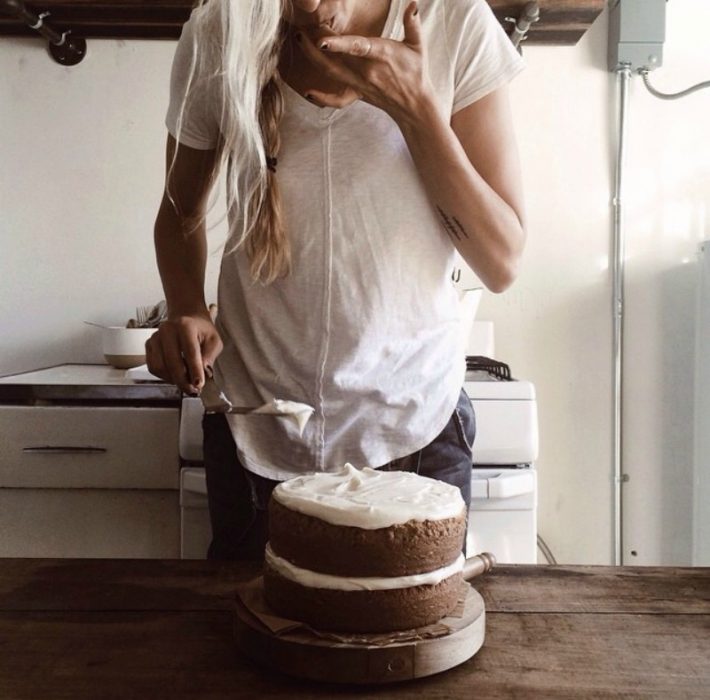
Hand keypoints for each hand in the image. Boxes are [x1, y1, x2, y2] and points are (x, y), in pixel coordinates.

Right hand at [145, 311, 222, 395]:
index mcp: (185, 325)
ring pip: (160, 367)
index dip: (195, 371)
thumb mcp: (214, 341)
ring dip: (173, 380)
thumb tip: (203, 373)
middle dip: (183, 380)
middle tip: (193, 390)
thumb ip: (209, 356)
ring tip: (186, 383)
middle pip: (172, 362)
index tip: (199, 385)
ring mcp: (155, 337)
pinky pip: (153, 367)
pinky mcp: (148, 345)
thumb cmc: (201, 331)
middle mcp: (167, 330)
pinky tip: (175, 376)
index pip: (190, 352)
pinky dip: (165, 376)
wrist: (186, 319)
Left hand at [297, 1, 433, 122]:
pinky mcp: (357, 94)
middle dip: (316, 45)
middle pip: (336, 59)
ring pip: (331, 73)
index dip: (339, 44)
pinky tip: (308, 92)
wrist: (414, 104)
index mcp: (381, 55)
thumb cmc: (416, 72)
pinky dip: (322, 99)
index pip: (357, 48)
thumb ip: (412, 23)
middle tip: (301, 27)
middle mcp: (367, 71)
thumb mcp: (418, 45)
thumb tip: (412, 4)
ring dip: (313, 59)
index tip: (322, 40)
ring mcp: (359, 84)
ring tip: (300, 40)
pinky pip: (337, 100)